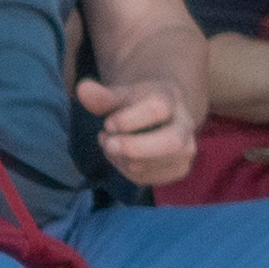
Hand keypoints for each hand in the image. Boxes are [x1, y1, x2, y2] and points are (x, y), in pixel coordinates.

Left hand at [77, 70, 199, 190]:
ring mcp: (185, 152)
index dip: (128, 120)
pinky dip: (125, 170)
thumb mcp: (121, 95)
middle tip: (108, 144)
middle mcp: (186, 126)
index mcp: (172, 100)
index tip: (108, 124)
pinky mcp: (177, 171)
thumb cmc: (137, 104)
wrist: (160, 117)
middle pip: (171, 142)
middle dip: (133, 148)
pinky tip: (120, 157)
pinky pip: (146, 177)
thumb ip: (103, 96)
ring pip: (152, 164)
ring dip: (121, 158)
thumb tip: (82, 89)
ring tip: (109, 144)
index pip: (157, 109)